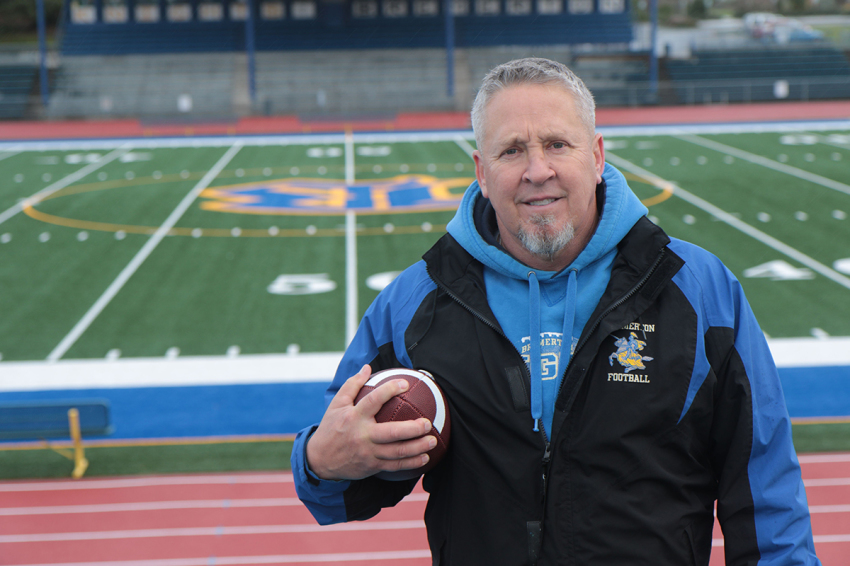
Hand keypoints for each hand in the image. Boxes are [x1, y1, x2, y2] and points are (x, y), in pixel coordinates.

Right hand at [305, 364, 435, 480]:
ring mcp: (368, 453)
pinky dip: (412, 463)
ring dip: (418, 447)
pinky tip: (425, 458)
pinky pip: (395, 466)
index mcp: (354, 417)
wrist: (319, 460)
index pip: (373, 401)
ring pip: (397, 452)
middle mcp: (362, 435)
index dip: (390, 390)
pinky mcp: (372, 466)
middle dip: (413, 428)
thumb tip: (367, 367)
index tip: (405, 384)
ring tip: (433, 440)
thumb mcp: (336, 404)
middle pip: (392, 432)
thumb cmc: (331, 428)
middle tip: (427, 422)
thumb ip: (353, 385)